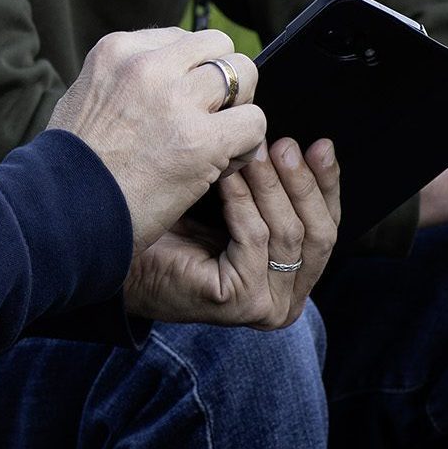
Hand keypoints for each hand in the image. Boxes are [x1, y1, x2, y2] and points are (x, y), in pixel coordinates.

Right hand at [49, 28, 265, 255]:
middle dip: (221, 83)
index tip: (179, 105)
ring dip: (237, 110)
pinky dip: (245, 146)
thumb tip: (167, 76)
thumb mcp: (86, 97)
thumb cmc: (71, 166)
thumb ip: (125, 78)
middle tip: (207, 119)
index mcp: (118, 50)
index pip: (182, 40)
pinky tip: (220, 166)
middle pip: (219, 48)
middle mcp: (148, 65)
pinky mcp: (201, 139)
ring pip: (244, 75)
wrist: (60, 212)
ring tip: (217, 142)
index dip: (190, 74)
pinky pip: (254, 122)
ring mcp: (176, 99)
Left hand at [124, 137, 341, 328]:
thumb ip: (272, 185)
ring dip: (271, 186)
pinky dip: (242, 201)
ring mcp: (268, 305)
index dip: (326, 184)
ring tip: (254, 149)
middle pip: (318, 233)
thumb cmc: (176, 225)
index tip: (322, 144)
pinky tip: (227, 175)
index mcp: (295, 277)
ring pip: (288, 234)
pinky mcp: (242, 301)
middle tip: (286, 144)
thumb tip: (303, 143)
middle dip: (303, 184)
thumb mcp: (238, 200)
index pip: (325, 225)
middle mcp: (288, 299)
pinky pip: (254, 238)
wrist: (121, 252)